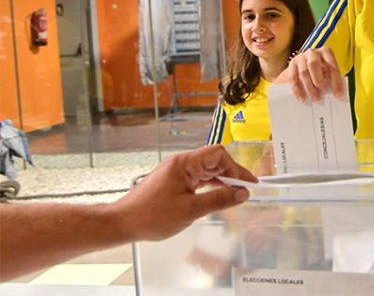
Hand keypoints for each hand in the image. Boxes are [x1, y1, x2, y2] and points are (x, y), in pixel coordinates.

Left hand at [111, 145, 256, 241]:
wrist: (122, 223)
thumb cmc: (151, 216)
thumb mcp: (190, 210)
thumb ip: (219, 200)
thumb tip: (242, 193)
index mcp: (184, 164)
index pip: (218, 154)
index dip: (235, 167)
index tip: (246, 183)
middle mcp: (180, 163)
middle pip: (213, 160)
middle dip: (231, 173)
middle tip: (245, 189)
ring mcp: (176, 171)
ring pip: (206, 169)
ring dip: (221, 180)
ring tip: (235, 193)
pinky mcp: (172, 181)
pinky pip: (197, 177)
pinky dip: (210, 185)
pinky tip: (217, 195)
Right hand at [285, 47, 345, 102]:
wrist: (307, 65)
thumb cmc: (322, 70)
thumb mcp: (330, 72)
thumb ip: (332, 80)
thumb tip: (337, 95)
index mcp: (326, 52)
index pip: (332, 66)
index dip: (336, 82)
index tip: (339, 95)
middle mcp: (313, 53)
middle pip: (313, 64)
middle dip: (319, 80)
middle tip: (323, 94)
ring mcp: (301, 57)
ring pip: (303, 72)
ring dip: (310, 88)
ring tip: (316, 99)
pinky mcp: (292, 64)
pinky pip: (293, 78)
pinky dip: (298, 90)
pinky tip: (303, 99)